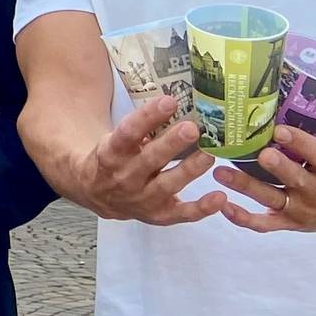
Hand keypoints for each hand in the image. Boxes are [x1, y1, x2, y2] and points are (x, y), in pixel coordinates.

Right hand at [68, 96, 227, 224]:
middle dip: (172, 144)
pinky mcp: (159, 215)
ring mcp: (142, 198)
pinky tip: (220, 197)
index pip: (128, 133)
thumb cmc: (113, 157)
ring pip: (168, 185)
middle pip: (150, 159)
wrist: (95, 193)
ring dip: (190, 170)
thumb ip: (139, 126)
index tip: (168, 101)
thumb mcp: (114, 138)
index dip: (147, 117)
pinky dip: (202, 208)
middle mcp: (125, 177)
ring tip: (209, 154)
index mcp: (111, 153)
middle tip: (192, 128)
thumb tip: (172, 102)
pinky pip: (182, 214)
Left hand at [212, 124, 315, 233]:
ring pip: (273, 199)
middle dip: (277, 167)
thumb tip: (288, 92)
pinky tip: (223, 206)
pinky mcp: (290, 223)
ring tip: (220, 172)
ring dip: (247, 187)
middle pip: (295, 179)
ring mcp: (303, 209)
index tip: (279, 130)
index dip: (300, 143)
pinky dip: (244, 219)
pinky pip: (265, 225)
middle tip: (259, 153)